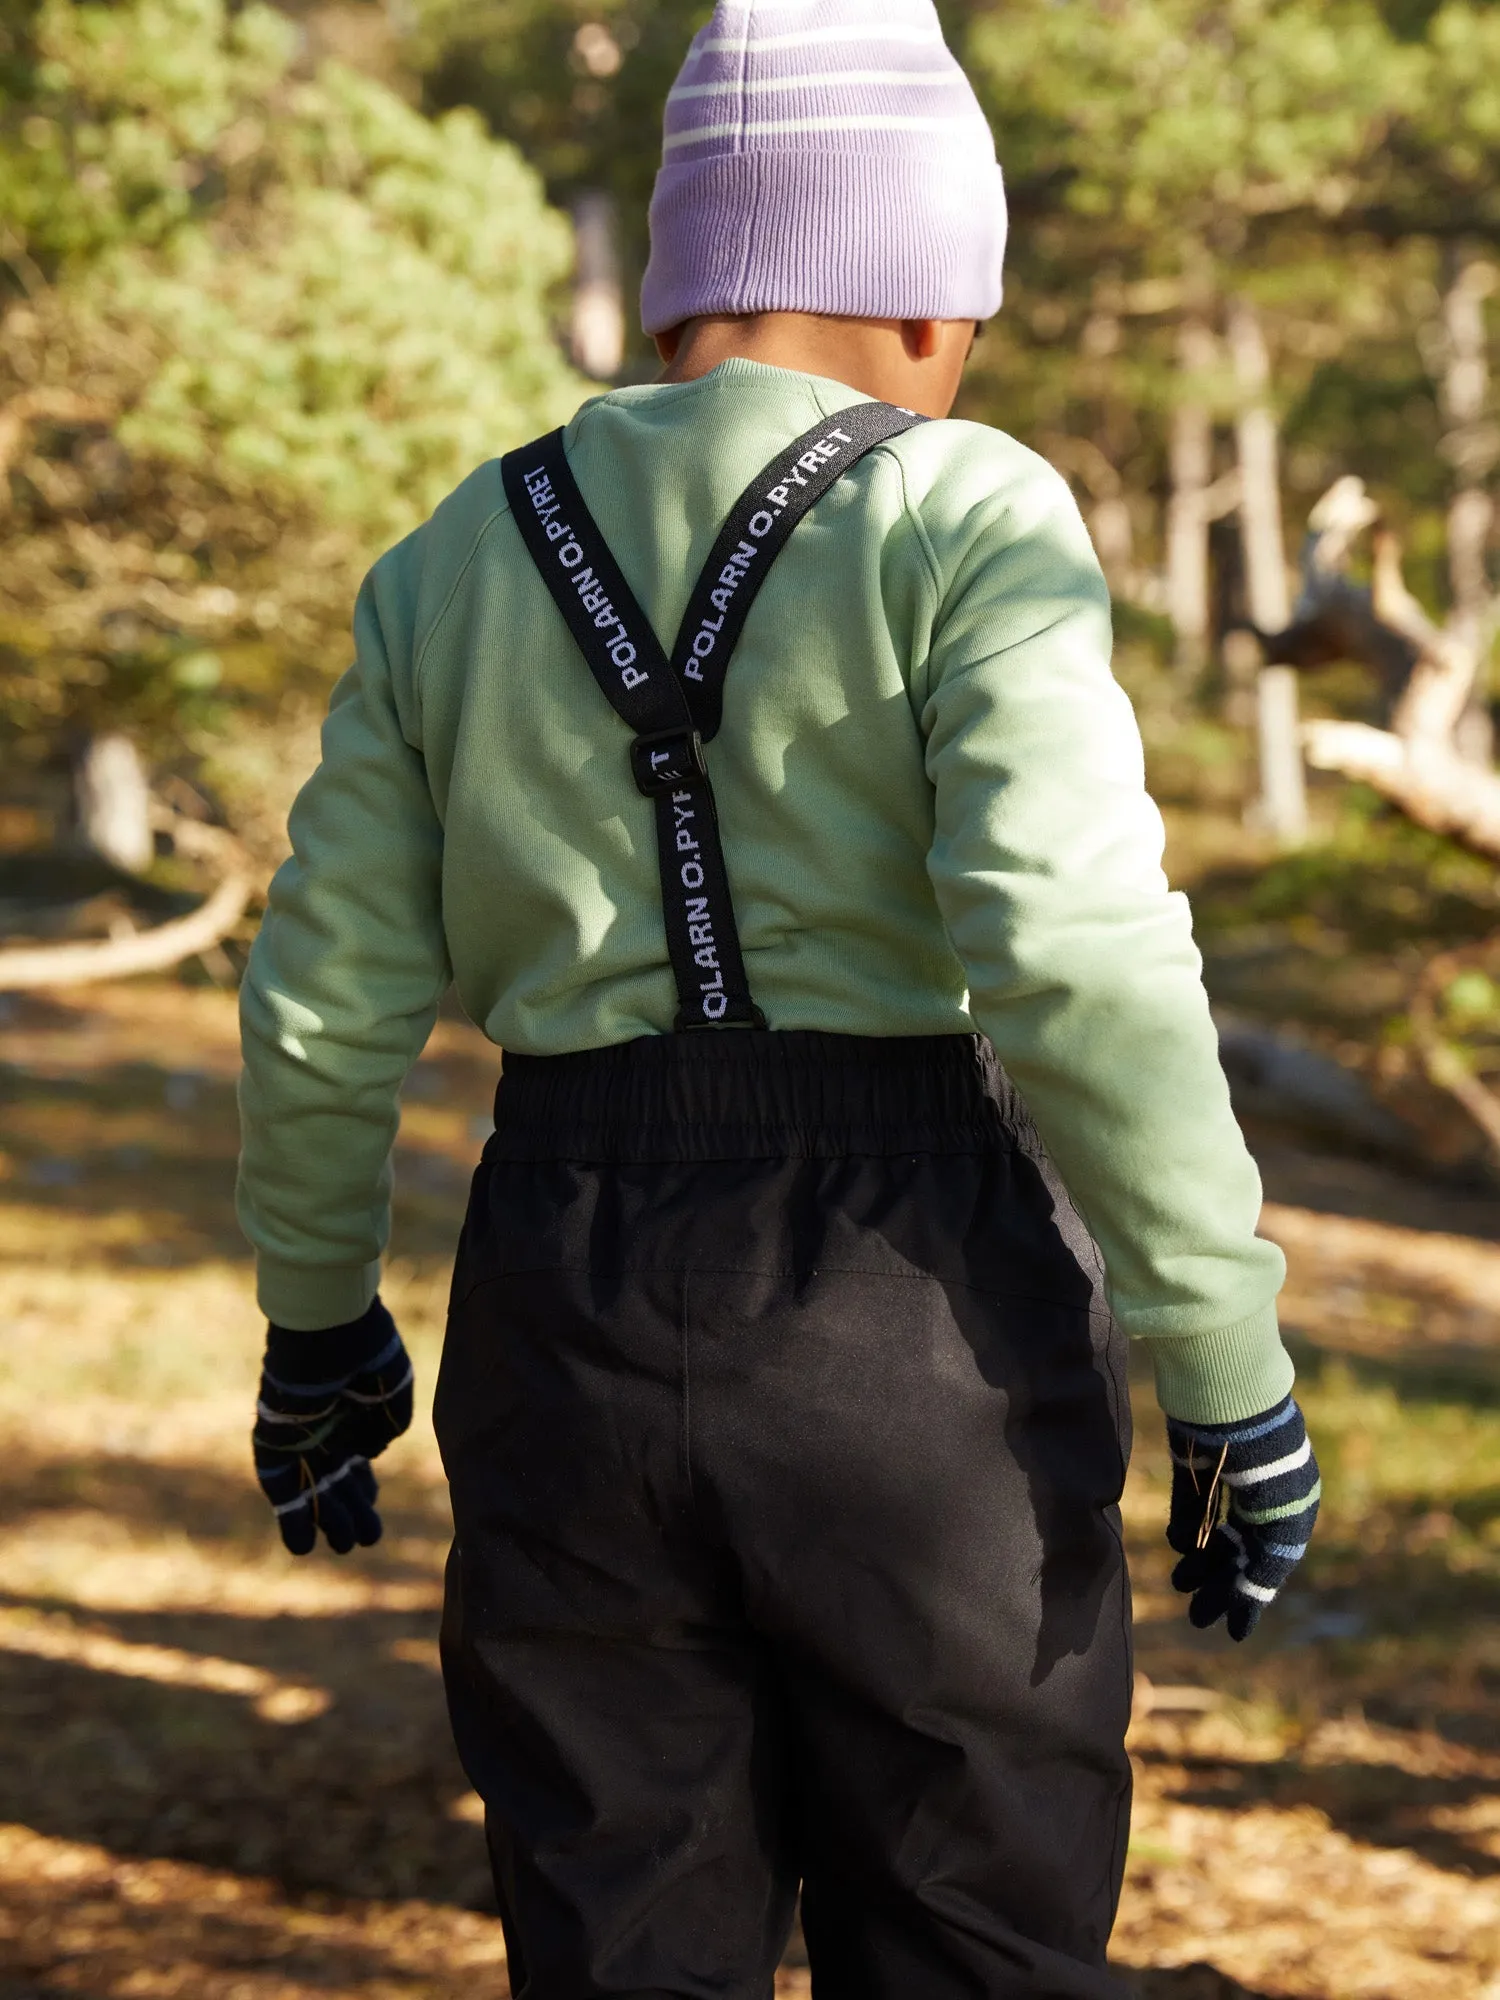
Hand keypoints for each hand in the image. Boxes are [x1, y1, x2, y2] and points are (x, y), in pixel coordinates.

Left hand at [252, 1297, 413, 1555]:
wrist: (328, 1325)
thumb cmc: (363, 1346)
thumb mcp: (391, 1389)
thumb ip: (385, 1426)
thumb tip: (369, 1452)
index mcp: (349, 1408)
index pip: (355, 1455)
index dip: (364, 1484)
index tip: (373, 1504)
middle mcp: (322, 1421)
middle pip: (335, 1475)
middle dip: (350, 1507)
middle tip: (366, 1539)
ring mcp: (297, 1431)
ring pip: (311, 1484)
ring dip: (325, 1516)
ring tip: (342, 1547)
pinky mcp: (273, 1438)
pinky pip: (279, 1483)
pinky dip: (290, 1514)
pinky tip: (301, 1545)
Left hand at [1165, 1394, 1319, 1639]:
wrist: (1231, 1399)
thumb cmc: (1266, 1463)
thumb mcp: (1277, 1522)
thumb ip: (1264, 1564)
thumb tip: (1248, 1599)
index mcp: (1292, 1503)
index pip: (1269, 1561)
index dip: (1250, 1596)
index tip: (1233, 1632)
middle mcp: (1261, 1491)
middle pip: (1238, 1549)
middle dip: (1218, 1584)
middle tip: (1195, 1617)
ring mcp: (1226, 1475)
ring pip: (1212, 1530)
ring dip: (1199, 1561)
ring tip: (1179, 1585)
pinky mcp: (1194, 1459)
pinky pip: (1191, 1503)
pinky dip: (1185, 1528)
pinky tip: (1179, 1548)